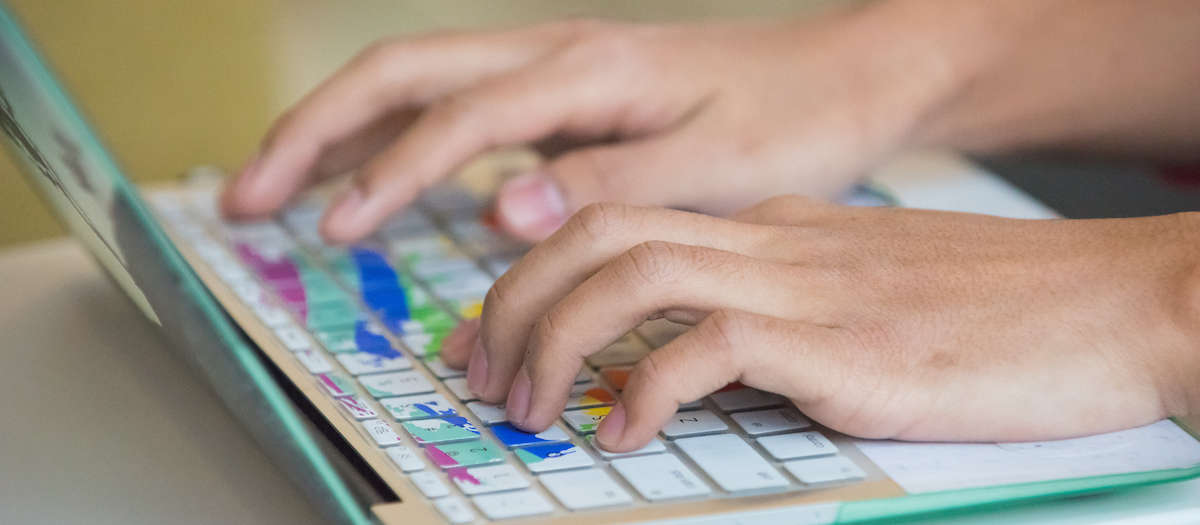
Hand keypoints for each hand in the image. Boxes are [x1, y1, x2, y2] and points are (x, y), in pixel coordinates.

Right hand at [219, 10, 945, 241]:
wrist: (840, 74)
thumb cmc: (792, 117)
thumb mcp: (717, 164)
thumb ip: (608, 185)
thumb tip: (503, 212)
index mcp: (585, 69)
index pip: (458, 117)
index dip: (388, 173)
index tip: (330, 230)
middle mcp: (552, 55)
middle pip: (401, 73)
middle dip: (314, 131)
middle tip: (244, 197)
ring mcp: (549, 70)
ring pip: (413, 85)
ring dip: (335, 132)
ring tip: (269, 189)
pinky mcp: (557, 96)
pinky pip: (451, 110)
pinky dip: (391, 143)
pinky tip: (363, 180)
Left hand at [441, 199, 1199, 450]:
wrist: (1116, 302)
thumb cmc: (1005, 311)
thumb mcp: (870, 298)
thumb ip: (788, 312)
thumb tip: (708, 360)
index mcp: (776, 229)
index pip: (624, 224)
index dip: (541, 277)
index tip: (501, 337)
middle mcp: (774, 240)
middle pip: (602, 233)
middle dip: (519, 299)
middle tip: (485, 375)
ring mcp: (804, 282)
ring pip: (632, 272)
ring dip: (558, 338)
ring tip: (531, 407)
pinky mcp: (838, 338)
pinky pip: (708, 344)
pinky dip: (645, 386)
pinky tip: (624, 431)